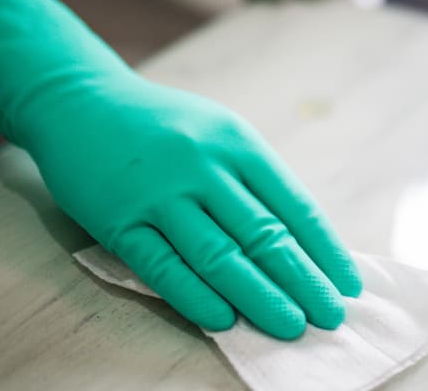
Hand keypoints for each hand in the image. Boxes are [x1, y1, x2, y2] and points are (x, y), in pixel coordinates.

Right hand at [31, 76, 361, 337]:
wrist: (80, 101)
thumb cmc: (163, 126)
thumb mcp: (219, 133)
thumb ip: (253, 181)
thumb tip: (299, 242)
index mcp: (238, 144)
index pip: (294, 206)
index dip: (325, 250)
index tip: (347, 285)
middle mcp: (204, 166)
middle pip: (262, 235)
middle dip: (302, 281)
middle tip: (329, 318)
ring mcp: (160, 194)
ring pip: (218, 255)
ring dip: (258, 295)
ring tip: (289, 326)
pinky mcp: (118, 219)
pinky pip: (161, 265)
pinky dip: (194, 295)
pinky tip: (223, 319)